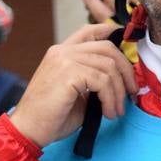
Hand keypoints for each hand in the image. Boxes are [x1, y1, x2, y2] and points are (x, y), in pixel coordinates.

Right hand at [9, 24, 137, 147]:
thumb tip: (121, 79)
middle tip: (132, 93)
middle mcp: (62, 51)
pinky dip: (111, 99)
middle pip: (108, 48)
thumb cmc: (52, 116)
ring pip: (109, 67)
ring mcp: (64, 60)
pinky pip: (102, 81)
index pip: (91, 31)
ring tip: (116, 111)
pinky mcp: (68, 73)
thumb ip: (94, 79)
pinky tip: (108, 113)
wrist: (29, 130)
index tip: (129, 49)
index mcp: (62, 52)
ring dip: (118, 92)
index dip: (113, 34)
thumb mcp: (77, 92)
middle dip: (126, 71)